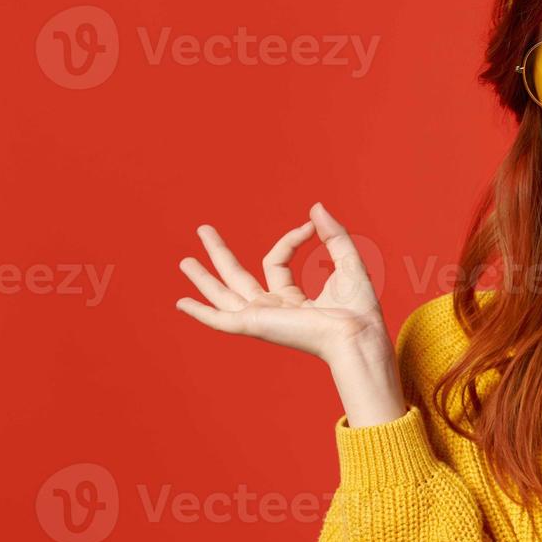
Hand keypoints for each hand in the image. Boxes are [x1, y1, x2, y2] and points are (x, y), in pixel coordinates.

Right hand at [175, 202, 389, 363]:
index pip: (275, 261)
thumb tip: (315, 207)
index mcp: (292, 300)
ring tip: (185, 261)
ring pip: (223, 295)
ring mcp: (261, 318)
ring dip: (203, 278)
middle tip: (203, 230)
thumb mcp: (347, 261)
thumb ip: (333, 234)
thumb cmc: (359, 308)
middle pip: (238, 278)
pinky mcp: (254, 325)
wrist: (357, 333)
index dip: (290, 239)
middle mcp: (273, 310)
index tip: (309, 227)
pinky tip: (182, 303)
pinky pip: (220, 319)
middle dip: (219, 254)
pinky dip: (200, 312)